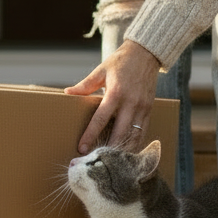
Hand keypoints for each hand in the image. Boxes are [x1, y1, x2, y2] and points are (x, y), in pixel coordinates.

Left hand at [65, 39, 160, 153]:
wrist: (146, 54)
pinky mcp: (149, 110)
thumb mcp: (101, 71)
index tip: (82, 148)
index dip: (91, 135)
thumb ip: (85, 85)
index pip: (101, 119)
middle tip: (96, 162)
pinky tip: (126, 153)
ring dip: (122, 150)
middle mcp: (131, 103)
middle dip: (108, 148)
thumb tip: (67, 94)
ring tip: (111, 163)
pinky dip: (134, 144)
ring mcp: (142, 107)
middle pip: (119, 132)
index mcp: (116, 93)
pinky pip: (142, 132)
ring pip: (134, 136)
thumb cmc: (121, 62)